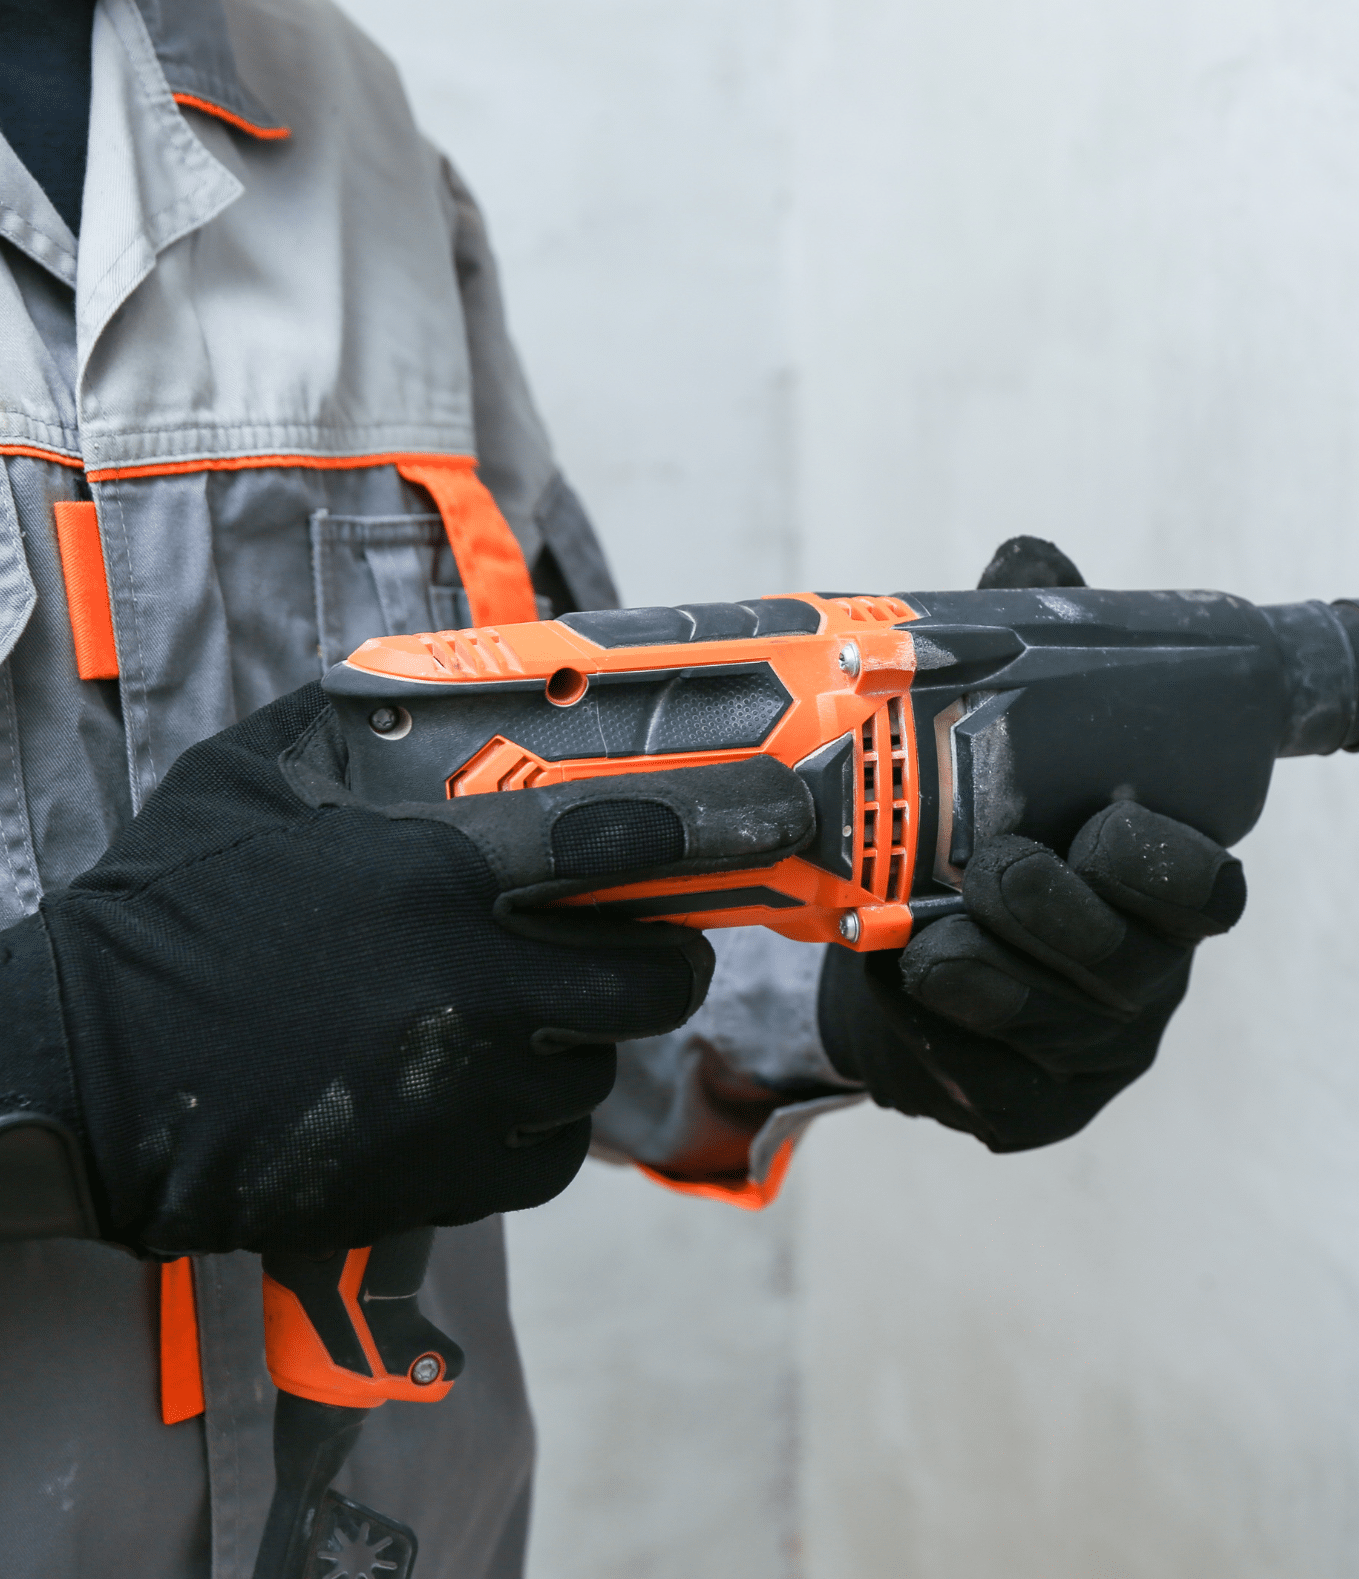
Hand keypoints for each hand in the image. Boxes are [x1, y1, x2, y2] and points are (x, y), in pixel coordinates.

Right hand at [16, 684, 811, 1254]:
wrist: (81, 1076)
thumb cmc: (164, 920)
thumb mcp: (252, 783)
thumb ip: (352, 727)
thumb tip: (423, 686)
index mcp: (435, 874)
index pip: (621, 839)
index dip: (713, 826)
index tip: (771, 816)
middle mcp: (475, 982)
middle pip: (657, 977)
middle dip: (659, 959)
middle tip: (627, 945)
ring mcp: (466, 1091)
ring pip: (597, 1069)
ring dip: (576, 1043)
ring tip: (507, 1020)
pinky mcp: (442, 1178)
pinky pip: (546, 1157)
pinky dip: (530, 1130)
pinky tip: (475, 1096)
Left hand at [818, 803, 1244, 1150]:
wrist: (922, 978)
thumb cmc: (982, 876)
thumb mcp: (1015, 811)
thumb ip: (1026, 776)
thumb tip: (967, 691)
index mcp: (1166, 899)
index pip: (1207, 891)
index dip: (1163, 863)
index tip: (1102, 825)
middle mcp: (1149, 978)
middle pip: (1126, 962)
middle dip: (1051, 911)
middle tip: (995, 871)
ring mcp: (1099, 1053)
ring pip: (1053, 1024)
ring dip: (985, 975)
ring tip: (930, 945)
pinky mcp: (1039, 1109)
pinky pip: (989, 1074)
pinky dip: (934, 1025)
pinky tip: (907, 984)